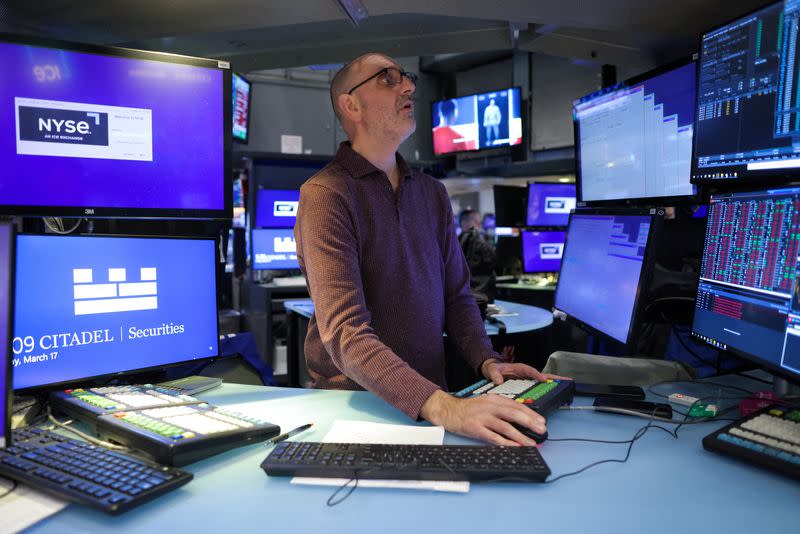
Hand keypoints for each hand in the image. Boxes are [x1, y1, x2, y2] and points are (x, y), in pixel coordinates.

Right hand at [420, 390, 544, 446]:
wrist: (448, 410)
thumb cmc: (469, 409)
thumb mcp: (487, 403)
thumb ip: (502, 408)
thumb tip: (520, 418)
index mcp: (494, 399)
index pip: (516, 405)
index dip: (531, 414)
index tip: (542, 421)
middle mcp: (490, 407)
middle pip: (513, 414)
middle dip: (530, 423)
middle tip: (541, 430)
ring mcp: (482, 418)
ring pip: (505, 427)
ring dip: (520, 436)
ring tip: (531, 443)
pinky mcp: (475, 428)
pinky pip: (493, 437)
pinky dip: (505, 442)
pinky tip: (513, 447)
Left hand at [481, 358, 569, 385]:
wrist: (493, 371)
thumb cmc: (493, 369)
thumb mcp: (491, 370)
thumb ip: (494, 374)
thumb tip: (498, 381)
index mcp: (519, 368)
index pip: (529, 370)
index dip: (537, 374)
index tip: (543, 379)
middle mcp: (526, 373)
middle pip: (542, 375)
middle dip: (553, 377)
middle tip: (566, 380)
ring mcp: (528, 379)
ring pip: (543, 381)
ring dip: (554, 384)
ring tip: (566, 386)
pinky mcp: (528, 385)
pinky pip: (539, 388)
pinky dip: (548, 390)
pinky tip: (555, 394)